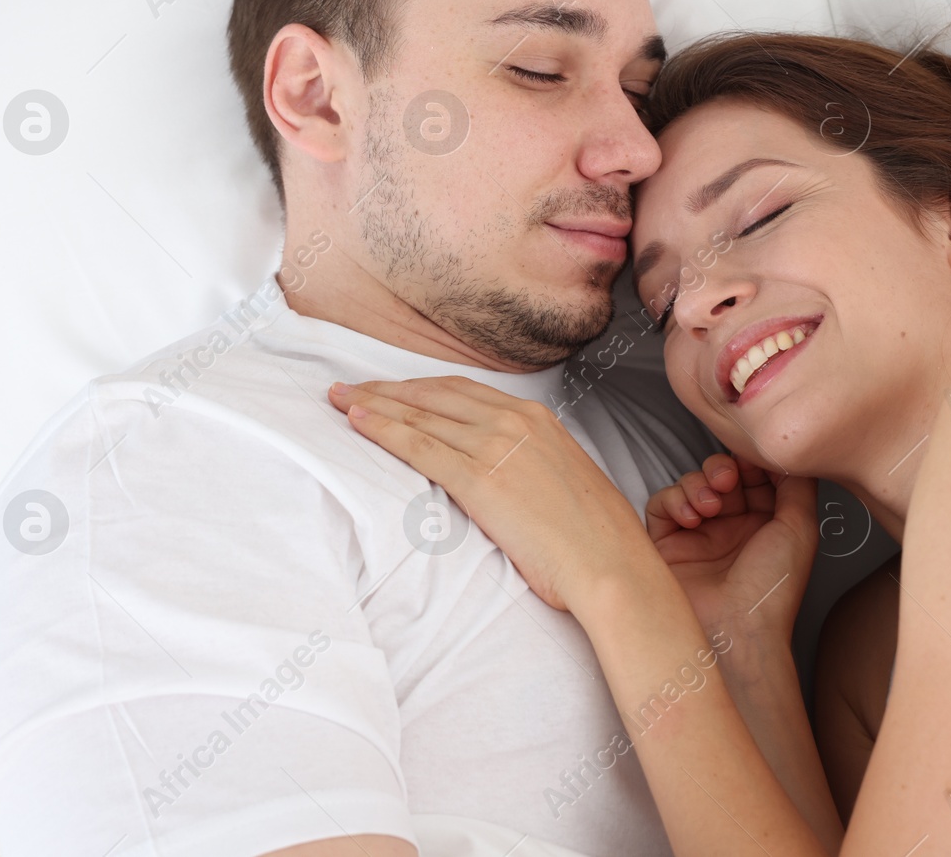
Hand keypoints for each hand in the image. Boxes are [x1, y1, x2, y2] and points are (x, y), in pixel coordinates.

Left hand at [327, 376, 662, 610]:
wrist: (610, 563)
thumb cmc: (593, 537)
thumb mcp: (562, 481)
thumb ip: (529, 466)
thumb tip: (507, 476)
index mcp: (536, 419)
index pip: (462, 393)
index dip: (419, 389)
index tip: (390, 390)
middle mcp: (514, 421)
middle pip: (434, 395)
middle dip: (387, 390)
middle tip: (349, 388)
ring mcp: (495, 446)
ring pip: (420, 415)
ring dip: (374, 405)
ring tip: (340, 401)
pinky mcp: (479, 478)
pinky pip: (419, 446)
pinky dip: (383, 430)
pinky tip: (357, 422)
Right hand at [647, 454, 817, 642]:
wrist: (735, 631)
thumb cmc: (771, 590)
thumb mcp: (800, 529)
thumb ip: (797, 485)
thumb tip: (790, 455)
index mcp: (765, 523)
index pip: (753, 475)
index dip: (750, 461)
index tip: (750, 460)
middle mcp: (732, 527)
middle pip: (720, 474)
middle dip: (723, 468)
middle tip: (728, 481)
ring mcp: (698, 535)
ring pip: (690, 484)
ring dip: (699, 484)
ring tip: (710, 506)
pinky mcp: (667, 544)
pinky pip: (661, 504)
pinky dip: (674, 501)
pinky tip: (691, 518)